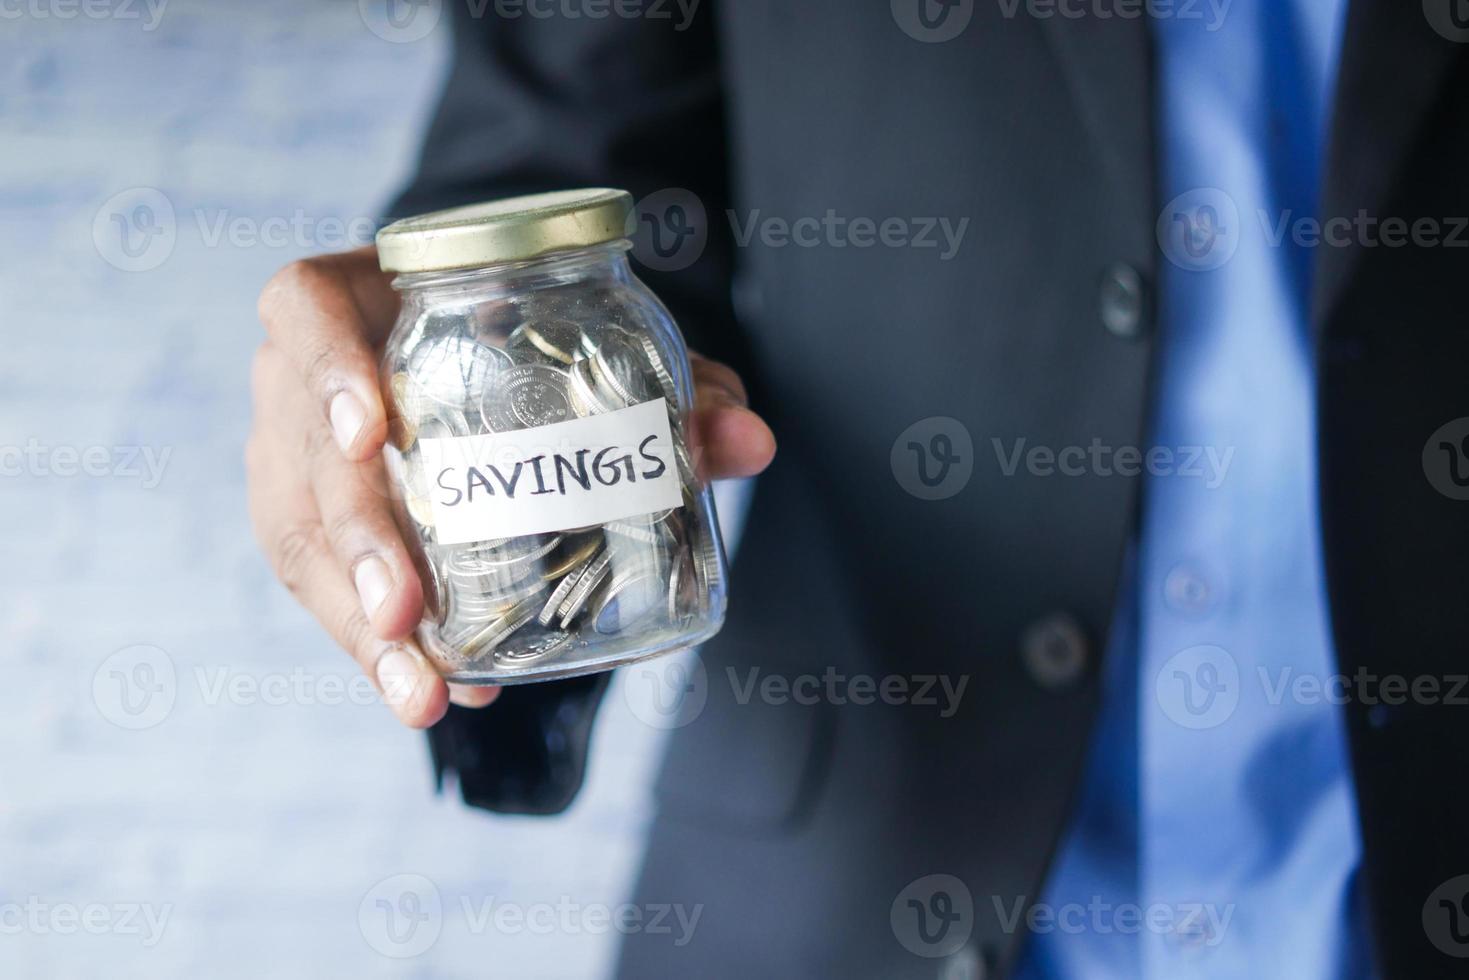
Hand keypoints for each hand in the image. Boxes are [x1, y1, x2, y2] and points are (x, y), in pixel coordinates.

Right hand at [246, 246, 775, 727]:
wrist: (455, 342)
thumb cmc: (510, 330)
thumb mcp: (581, 344)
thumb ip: (668, 384)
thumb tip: (753, 442)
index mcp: (351, 302)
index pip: (307, 316)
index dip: (327, 372)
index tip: (374, 436)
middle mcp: (300, 381)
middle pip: (304, 463)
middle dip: (357, 547)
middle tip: (407, 618)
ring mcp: (291, 456)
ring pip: (300, 545)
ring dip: (356, 627)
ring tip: (422, 692)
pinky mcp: (306, 521)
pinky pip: (325, 589)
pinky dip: (381, 645)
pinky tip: (440, 689)